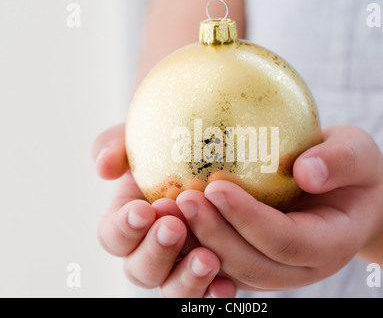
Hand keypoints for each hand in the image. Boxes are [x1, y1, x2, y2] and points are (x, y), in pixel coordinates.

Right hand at [92, 124, 235, 296]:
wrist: (221, 159)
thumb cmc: (176, 149)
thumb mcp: (146, 138)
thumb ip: (117, 145)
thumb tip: (104, 166)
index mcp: (129, 222)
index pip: (113, 235)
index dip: (123, 228)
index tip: (143, 210)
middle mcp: (150, 250)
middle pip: (140, 269)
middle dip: (155, 251)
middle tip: (175, 227)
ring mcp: (179, 267)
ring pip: (172, 289)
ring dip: (186, 278)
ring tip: (207, 259)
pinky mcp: (209, 276)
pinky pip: (206, 295)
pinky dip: (213, 293)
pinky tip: (226, 285)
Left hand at [176, 125, 382, 290]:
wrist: (349, 196)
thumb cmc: (354, 171)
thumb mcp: (360, 154)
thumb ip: (340, 161)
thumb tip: (305, 170)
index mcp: (331, 244)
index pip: (286, 241)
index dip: (250, 219)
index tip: (216, 186)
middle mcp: (302, 268)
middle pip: (253, 266)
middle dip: (214, 236)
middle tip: (182, 200)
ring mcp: (278, 270)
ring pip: (232, 272)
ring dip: (197, 246)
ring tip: (168, 210)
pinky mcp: (257, 261)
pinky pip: (223, 263)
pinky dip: (195, 246)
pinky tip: (172, 219)